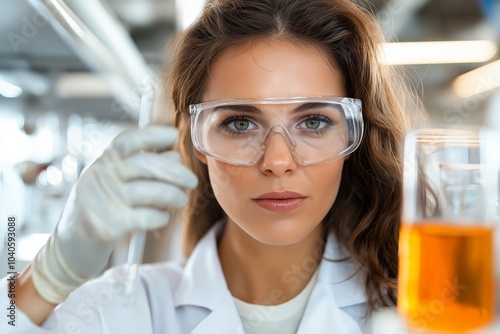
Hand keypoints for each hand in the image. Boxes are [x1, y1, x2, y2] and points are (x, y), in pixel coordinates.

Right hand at [31, 126, 197, 303]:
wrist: (70, 246)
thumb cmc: (101, 209)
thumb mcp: (113, 182)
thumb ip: (139, 169)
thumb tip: (175, 157)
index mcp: (103, 163)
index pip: (127, 140)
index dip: (153, 134)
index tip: (173, 136)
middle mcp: (101, 177)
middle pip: (144, 165)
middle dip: (174, 171)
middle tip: (191, 180)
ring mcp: (103, 201)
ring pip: (149, 191)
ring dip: (172, 194)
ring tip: (182, 199)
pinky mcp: (108, 226)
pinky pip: (145, 216)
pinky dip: (160, 216)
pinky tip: (163, 217)